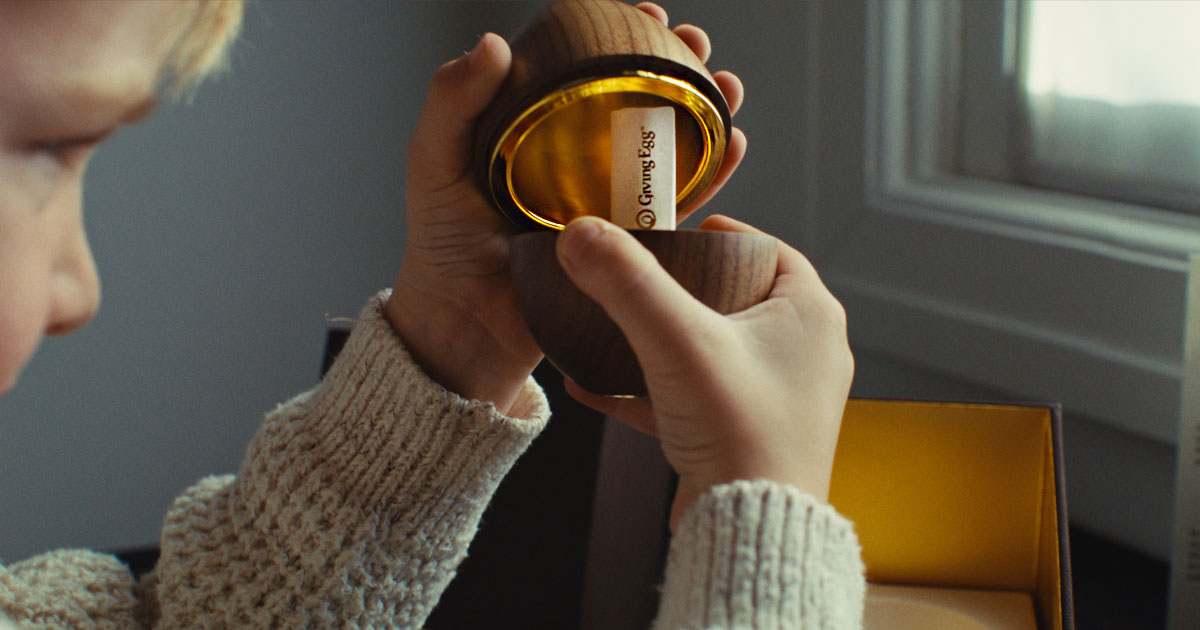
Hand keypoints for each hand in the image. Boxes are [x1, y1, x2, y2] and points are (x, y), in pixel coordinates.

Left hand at [385, 3, 746, 412]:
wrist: (466, 324)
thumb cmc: (442, 246)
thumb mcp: (435, 162)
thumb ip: (452, 102)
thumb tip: (494, 44)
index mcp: (536, 132)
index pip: (585, 69)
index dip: (618, 36)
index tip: (645, 12)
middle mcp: (578, 161)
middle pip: (637, 98)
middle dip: (676, 64)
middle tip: (693, 40)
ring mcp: (608, 202)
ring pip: (668, 144)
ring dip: (704, 109)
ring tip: (725, 85)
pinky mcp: (632, 245)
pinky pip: (680, 203)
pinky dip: (712, 172)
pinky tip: (730, 143)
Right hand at [556, 215, 852, 530]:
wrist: (750, 531)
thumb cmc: (743, 436)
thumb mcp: (677, 342)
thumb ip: (627, 283)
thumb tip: (582, 235)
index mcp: (810, 316)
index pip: (770, 250)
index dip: (723, 235)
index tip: (678, 230)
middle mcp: (802, 354)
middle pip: (738, 297)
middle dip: (683, 286)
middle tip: (641, 273)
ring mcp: (775, 397)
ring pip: (712, 349)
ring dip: (663, 337)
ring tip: (616, 324)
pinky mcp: (745, 434)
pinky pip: (691, 397)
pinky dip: (649, 388)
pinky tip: (594, 386)